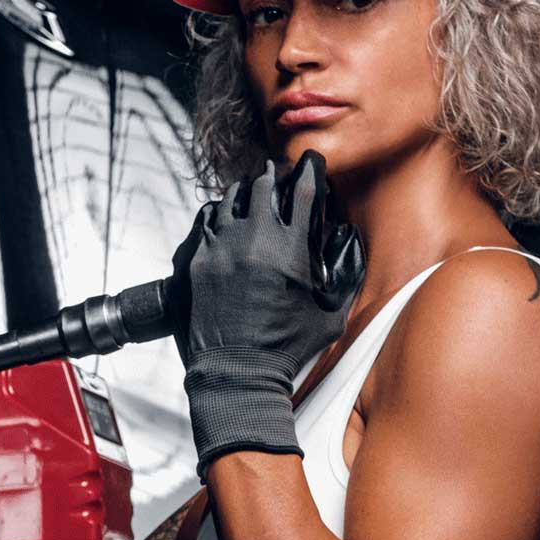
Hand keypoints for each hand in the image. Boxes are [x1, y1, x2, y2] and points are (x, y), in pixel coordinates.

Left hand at [169, 149, 364, 475]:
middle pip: (264, 184)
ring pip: (229, 198)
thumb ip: (345, 275)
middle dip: (274, 176)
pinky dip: (216, 214)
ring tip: (251, 196)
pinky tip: (223, 219)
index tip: (311, 163)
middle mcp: (253, 241)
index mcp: (291, 251)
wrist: (234, 377)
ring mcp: (218, 249)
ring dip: (244, 194)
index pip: (305, 190)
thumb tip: (347, 240)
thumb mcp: (330, 316)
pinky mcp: (192, 261)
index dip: (311, 170)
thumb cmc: (284, 352)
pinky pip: (204, 220)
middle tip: (278, 175)